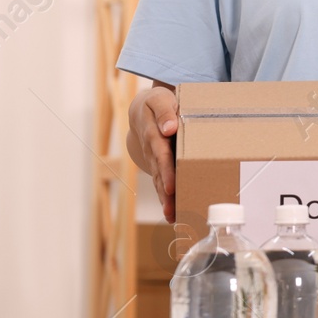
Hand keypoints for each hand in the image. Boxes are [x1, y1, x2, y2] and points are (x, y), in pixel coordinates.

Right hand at [130, 86, 178, 221]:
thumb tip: (169, 128)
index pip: (161, 155)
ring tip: (173, 217)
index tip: (171, 187)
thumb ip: (165, 112)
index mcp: (153, 135)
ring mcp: (153, 160)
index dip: (166, 172)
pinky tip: (174, 212)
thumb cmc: (156, 102)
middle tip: (173, 210)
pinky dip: (166, 197)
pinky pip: (161, 182)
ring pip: (159, 182)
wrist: (143, 109)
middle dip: (166, 193)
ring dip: (165, 200)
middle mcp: (152, 151)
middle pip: (160, 174)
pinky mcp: (158, 165)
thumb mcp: (159, 100)